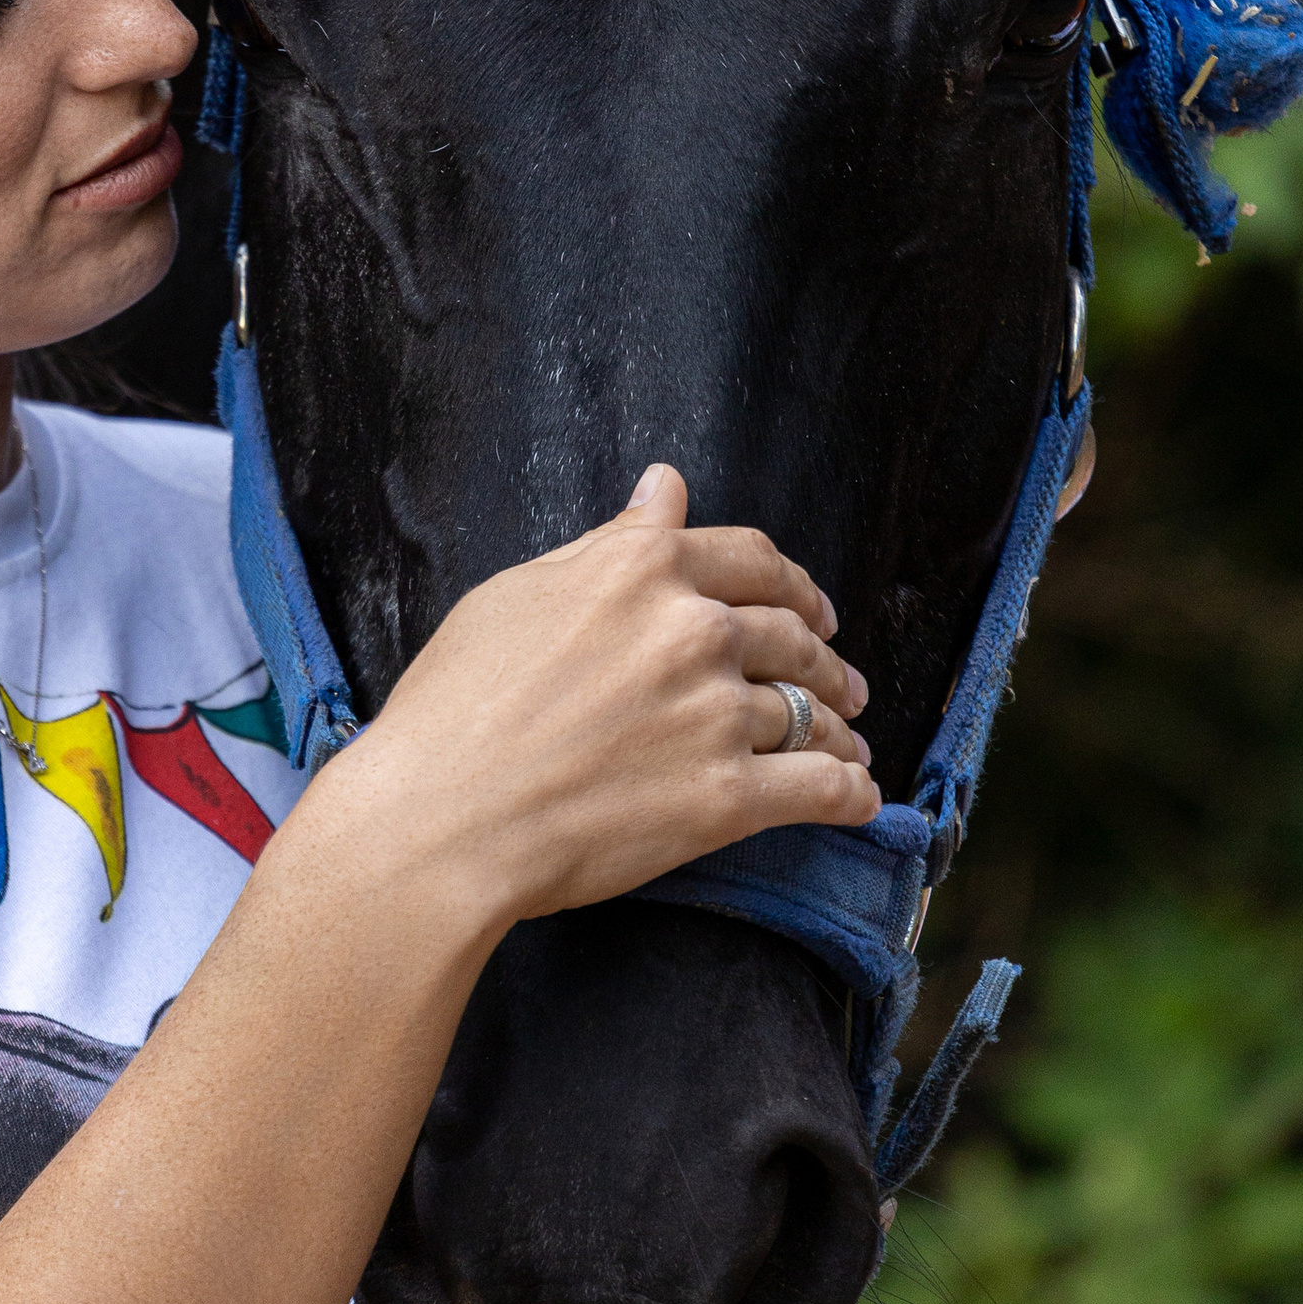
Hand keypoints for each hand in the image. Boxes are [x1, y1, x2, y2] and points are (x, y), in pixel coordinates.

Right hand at [339, 462, 875, 935]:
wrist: (442, 816)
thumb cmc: (455, 706)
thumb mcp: (520, 594)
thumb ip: (609, 544)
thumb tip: (665, 487)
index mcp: (644, 569)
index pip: (752, 560)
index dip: (792, 584)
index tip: (810, 608)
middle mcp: (693, 630)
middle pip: (791, 635)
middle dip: (825, 657)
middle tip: (842, 680)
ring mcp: (716, 714)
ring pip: (810, 711)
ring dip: (839, 728)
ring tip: (848, 744)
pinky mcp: (728, 798)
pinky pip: (819, 789)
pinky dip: (850, 795)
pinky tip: (861, 799)